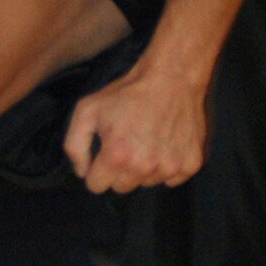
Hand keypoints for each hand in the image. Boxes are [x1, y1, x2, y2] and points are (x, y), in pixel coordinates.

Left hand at [64, 63, 208, 193]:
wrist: (172, 77)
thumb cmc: (128, 92)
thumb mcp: (87, 109)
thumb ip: (74, 145)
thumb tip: (82, 172)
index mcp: (118, 155)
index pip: (97, 186)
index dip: (96, 170)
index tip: (104, 153)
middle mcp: (145, 166)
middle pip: (122, 188)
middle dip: (120, 170)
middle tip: (127, 143)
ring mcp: (170, 166)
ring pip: (147, 183)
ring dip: (145, 168)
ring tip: (148, 139)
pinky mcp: (191, 164)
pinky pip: (172, 179)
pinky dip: (167, 166)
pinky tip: (166, 143)